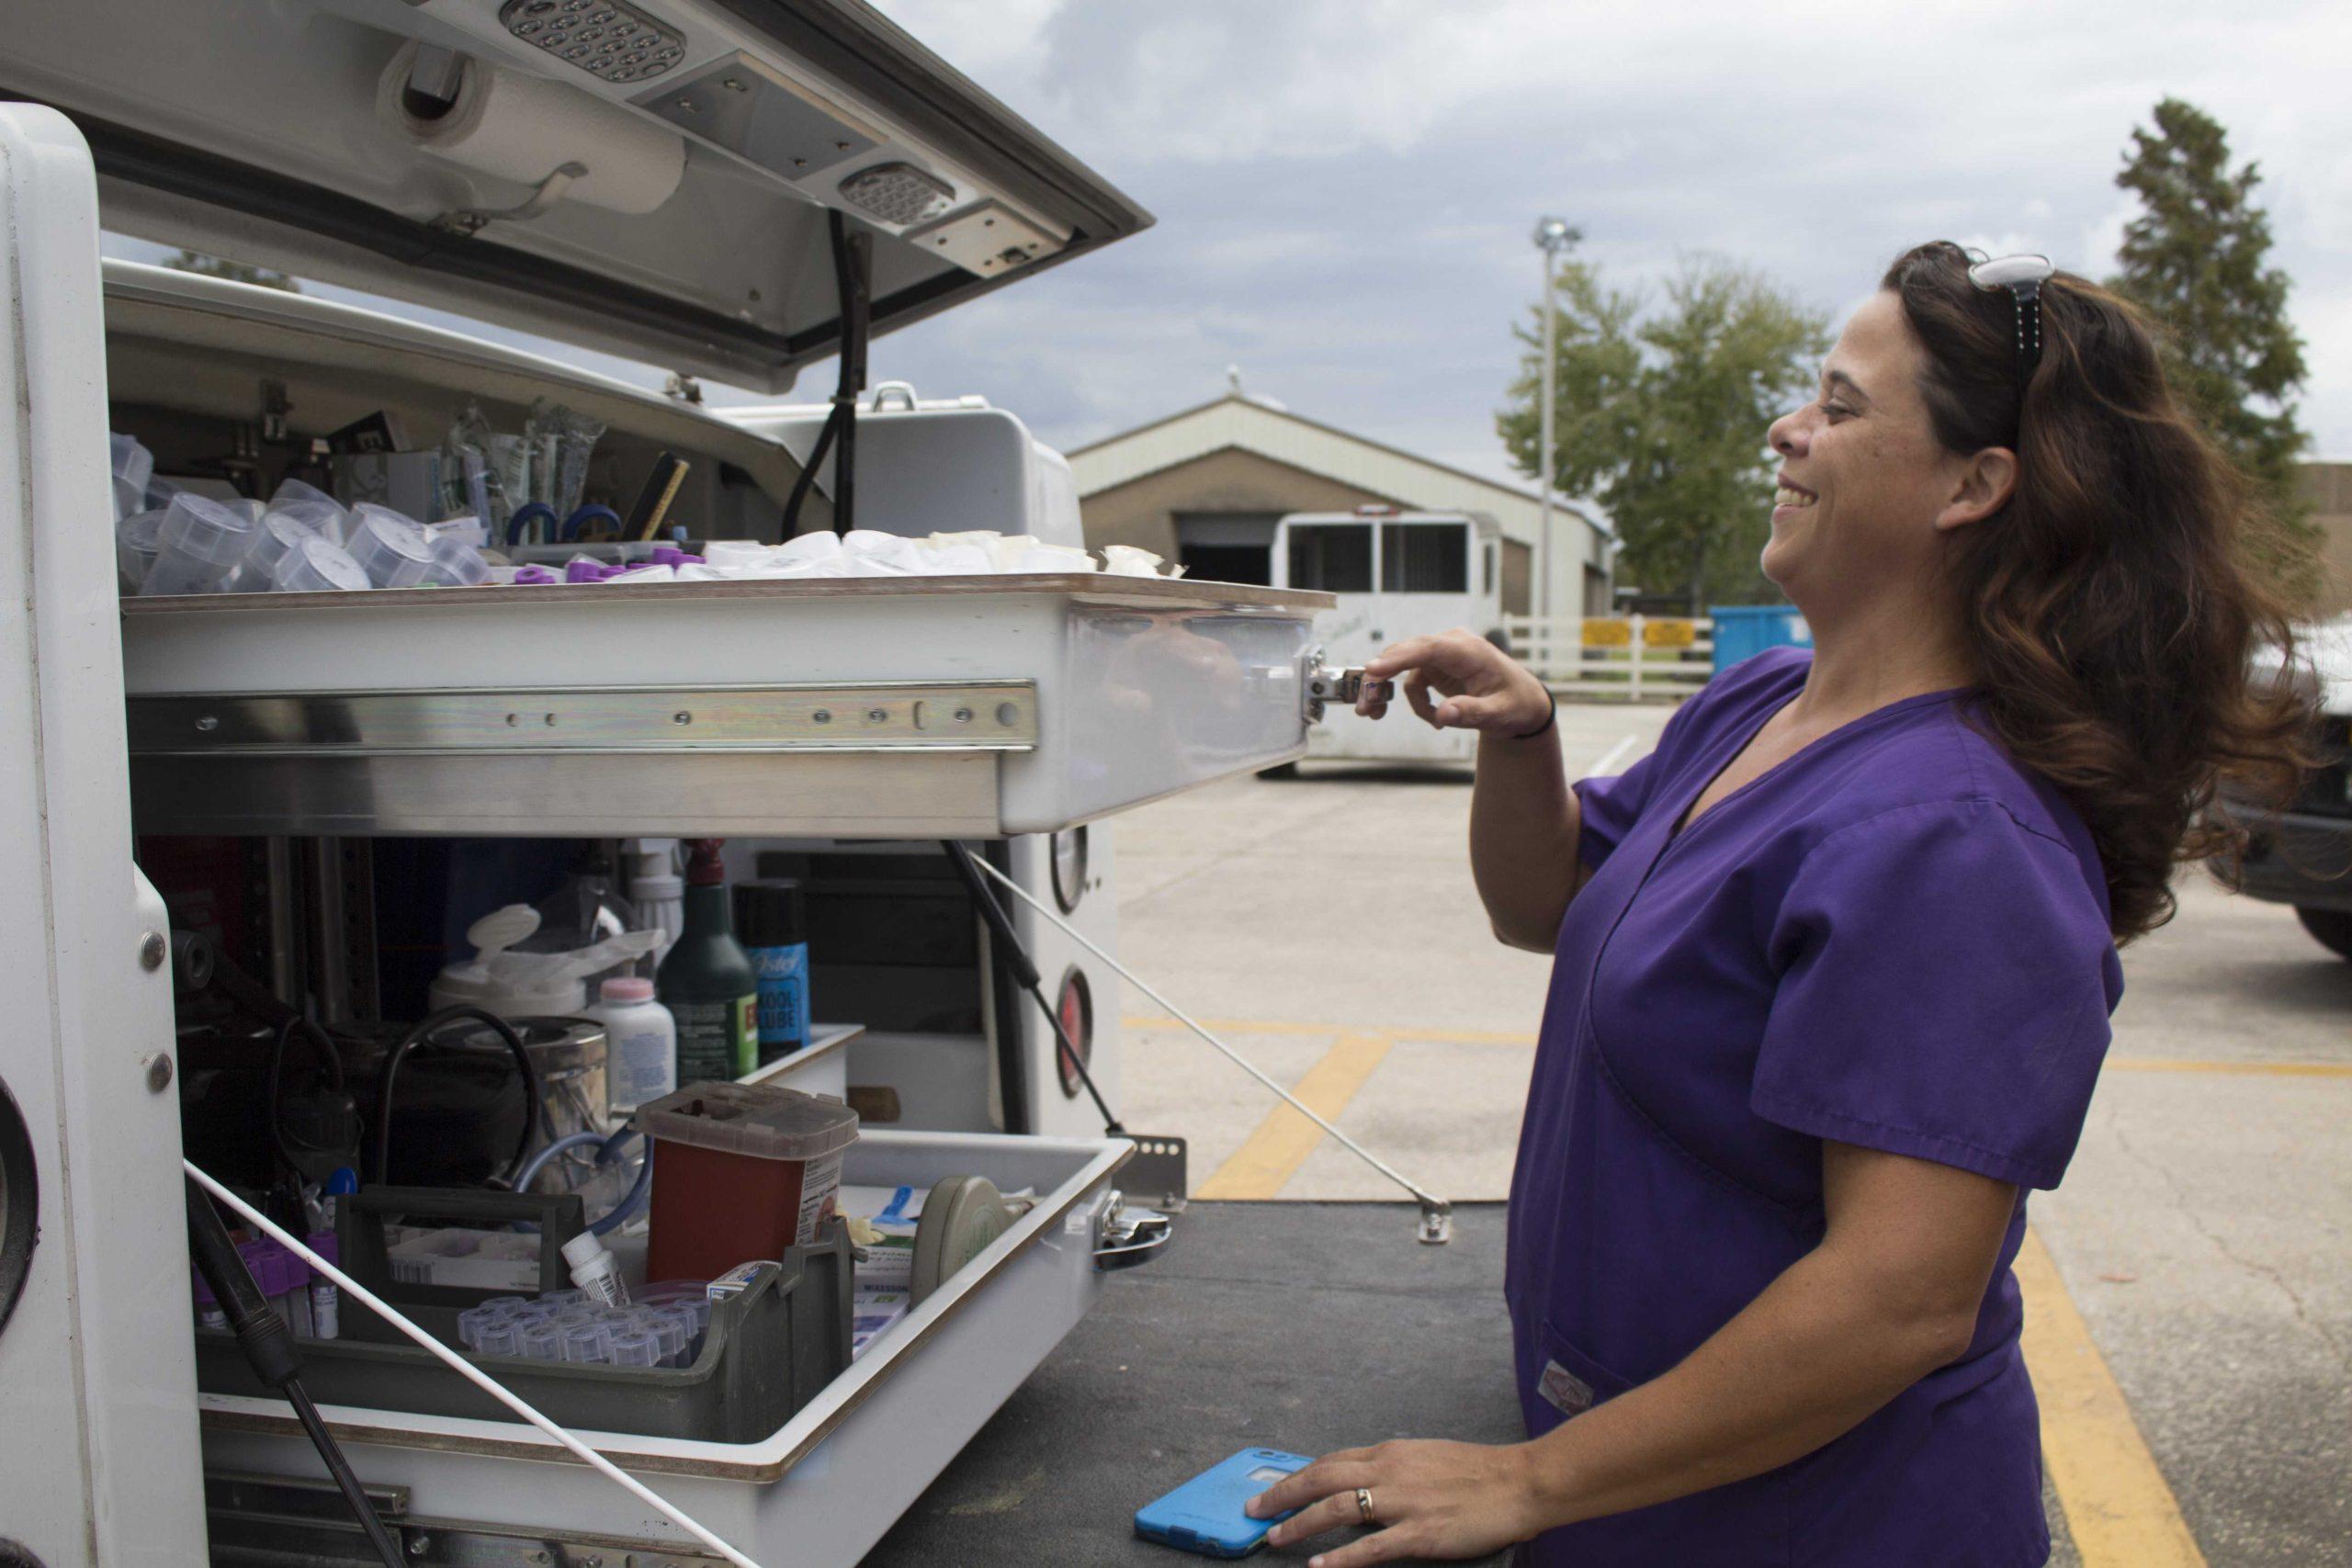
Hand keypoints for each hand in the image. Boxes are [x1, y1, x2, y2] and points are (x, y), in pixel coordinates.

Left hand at [1246, 1439, 1545, 1565]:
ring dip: (1299, 1523)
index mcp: (1391, 1453)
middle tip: (1253, 1510)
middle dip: (1282, 1494)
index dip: (1297, 1475)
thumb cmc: (1478, 1472)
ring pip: (1337, 1507)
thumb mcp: (1424, 1458)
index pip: (1331, 1461)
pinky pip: (1371, 1546)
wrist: (1520, 1482)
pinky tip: (1318, 1566)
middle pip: (1322, 1477)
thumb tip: (1360, 1484)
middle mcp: (1390, 1471)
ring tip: (1273, 1537)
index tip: (1274, 1489)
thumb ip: (1390, 1470)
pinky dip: (1340, 1557)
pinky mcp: (1421, 1532)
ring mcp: (1404, 1501)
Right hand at [1358, 630, 1549, 736]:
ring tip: (1374, 715)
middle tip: (1364, 709)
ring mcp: (1442, 654)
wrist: (1522, 702)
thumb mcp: (1500, 714)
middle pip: (1406, 654)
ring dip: (1388, 691)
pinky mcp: (1436, 666)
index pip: (1429, 648)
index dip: (1399, 658)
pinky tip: (1433, 720)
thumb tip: (1443, 714)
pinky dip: (1414, 702)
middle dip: (1380, 679)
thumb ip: (1472, 713)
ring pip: (1403, 668)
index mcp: (1470, 651)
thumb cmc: (1516, 704)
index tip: (1372, 670)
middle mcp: (1452, 646)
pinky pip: (1412, 681)